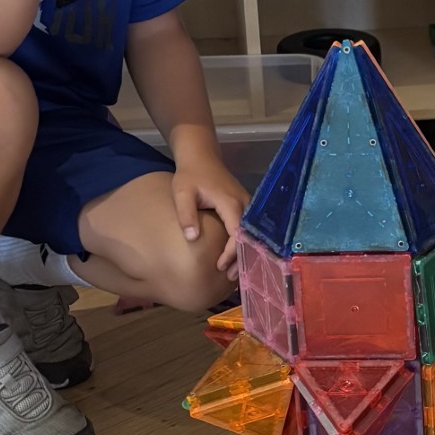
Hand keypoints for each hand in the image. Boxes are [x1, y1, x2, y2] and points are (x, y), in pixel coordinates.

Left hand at [174, 147, 247, 274]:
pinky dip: (244, 243)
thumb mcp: (182, 193)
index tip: (219, 266)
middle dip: (242, 258)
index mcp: (231, 203)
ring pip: (252, 233)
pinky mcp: (245, 206)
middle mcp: (245, 204)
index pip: (238, 233)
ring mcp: (248, 204)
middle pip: (250, 236)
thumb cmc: (190, 175)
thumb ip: (187, 215)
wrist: (201, 156)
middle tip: (231, 278)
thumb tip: (192, 239)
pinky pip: (249, 228)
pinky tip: (236, 256)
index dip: (231, 252)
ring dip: (245, 252)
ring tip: (234, 272)